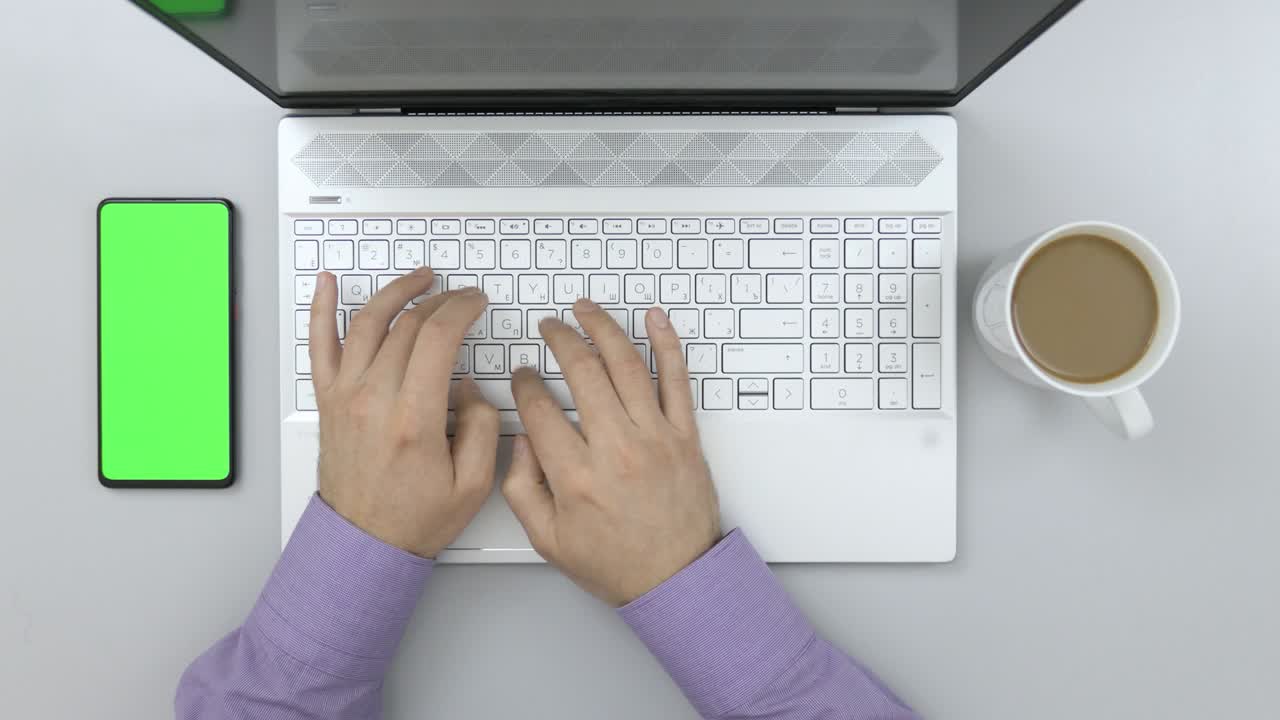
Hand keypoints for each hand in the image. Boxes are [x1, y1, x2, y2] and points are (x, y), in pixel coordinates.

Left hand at [308, 268, 498, 557]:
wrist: (363, 542)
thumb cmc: (415, 517)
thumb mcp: (474, 482)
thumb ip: (483, 426)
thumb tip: (468, 387)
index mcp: (413, 419)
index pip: (438, 338)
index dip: (462, 309)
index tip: (476, 302)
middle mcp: (374, 400)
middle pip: (407, 325)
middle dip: (441, 300)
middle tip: (461, 297)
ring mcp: (345, 396)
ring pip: (367, 323)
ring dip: (395, 291)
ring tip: (419, 278)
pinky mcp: (329, 401)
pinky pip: (319, 344)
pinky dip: (321, 308)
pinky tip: (327, 283)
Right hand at [501, 298, 720, 605]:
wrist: (676, 581)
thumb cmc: (615, 563)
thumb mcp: (548, 539)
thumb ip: (521, 487)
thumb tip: (521, 440)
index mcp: (576, 477)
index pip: (540, 408)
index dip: (525, 383)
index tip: (522, 374)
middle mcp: (616, 450)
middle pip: (583, 372)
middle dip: (560, 339)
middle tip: (549, 327)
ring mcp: (656, 438)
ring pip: (627, 365)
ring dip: (603, 328)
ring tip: (585, 309)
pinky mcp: (686, 436)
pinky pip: (677, 380)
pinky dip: (667, 344)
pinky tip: (654, 318)